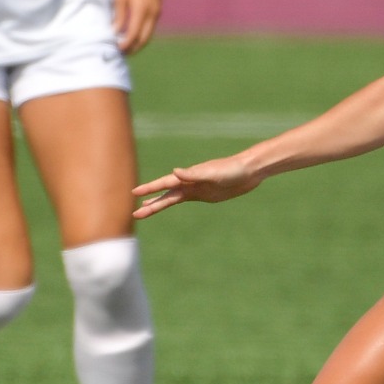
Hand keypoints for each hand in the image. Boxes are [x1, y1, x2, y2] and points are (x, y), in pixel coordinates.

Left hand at [113, 0, 162, 53]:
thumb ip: (119, 16)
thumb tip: (115, 32)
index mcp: (141, 10)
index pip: (132, 35)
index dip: (124, 45)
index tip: (115, 49)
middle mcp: (152, 14)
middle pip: (143, 40)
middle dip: (133, 49)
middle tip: (121, 54)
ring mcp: (157, 13)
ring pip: (148, 36)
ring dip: (138, 44)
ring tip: (126, 47)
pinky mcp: (158, 10)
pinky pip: (150, 28)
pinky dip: (142, 35)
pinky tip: (133, 35)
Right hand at [132, 154, 263, 218]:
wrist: (248, 171)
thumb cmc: (232, 170)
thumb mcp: (213, 173)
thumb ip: (194, 173)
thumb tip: (174, 172)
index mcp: (189, 176)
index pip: (165, 183)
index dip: (150, 189)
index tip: (135, 193)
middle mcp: (189, 181)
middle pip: (165, 194)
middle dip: (150, 203)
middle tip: (135, 214)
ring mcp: (195, 188)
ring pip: (171, 198)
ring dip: (157, 203)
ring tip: (143, 210)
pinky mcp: (203, 194)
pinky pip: (182, 199)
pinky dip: (171, 201)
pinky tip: (165, 203)